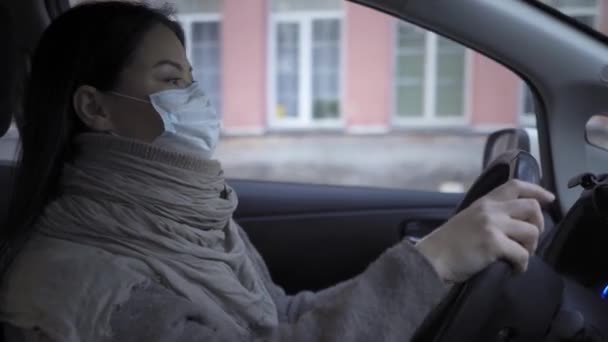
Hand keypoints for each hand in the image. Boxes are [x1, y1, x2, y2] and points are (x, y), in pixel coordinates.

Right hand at [415, 179, 554, 282]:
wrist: (432, 258)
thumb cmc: (449, 243)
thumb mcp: (469, 219)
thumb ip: (489, 215)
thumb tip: (516, 222)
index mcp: (485, 201)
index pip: (516, 185)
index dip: (537, 190)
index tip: (549, 199)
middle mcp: (490, 209)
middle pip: (532, 207)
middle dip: (539, 225)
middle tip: (530, 240)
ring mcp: (492, 225)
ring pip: (532, 232)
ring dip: (531, 247)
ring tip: (519, 256)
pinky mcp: (493, 243)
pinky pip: (523, 254)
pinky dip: (522, 265)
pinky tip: (514, 269)